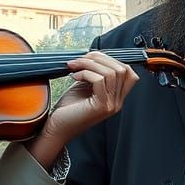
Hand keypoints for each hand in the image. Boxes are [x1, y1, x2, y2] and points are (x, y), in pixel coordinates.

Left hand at [25, 51, 138, 170]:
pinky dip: (85, 73)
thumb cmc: (68, 109)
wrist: (56, 128)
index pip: (128, 72)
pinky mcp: (101, 107)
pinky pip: (100, 81)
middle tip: (79, 59)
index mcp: (116, 96)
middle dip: (99, 58)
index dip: (111, 59)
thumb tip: (93, 56)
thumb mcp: (84, 86)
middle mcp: (117, 102)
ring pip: (111, 73)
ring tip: (74, 66)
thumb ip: (94, 73)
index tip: (91, 57)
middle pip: (121, 69)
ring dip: (89, 64)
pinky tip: (74, 76)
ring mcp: (111, 105)